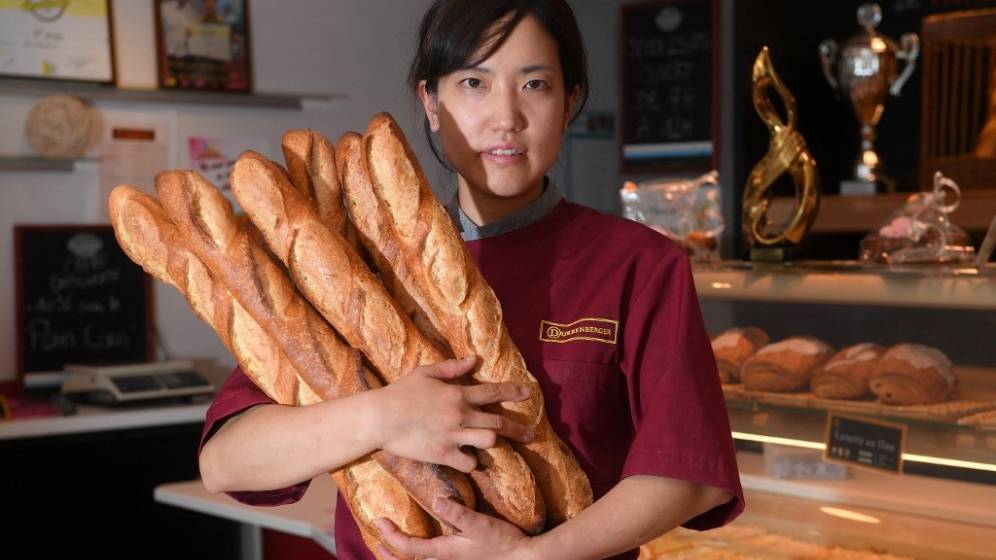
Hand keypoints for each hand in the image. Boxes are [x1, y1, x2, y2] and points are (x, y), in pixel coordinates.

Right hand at [375, 356, 533, 472]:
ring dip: (491, 441)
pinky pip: (469, 462)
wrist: (380, 417)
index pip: (493, 392)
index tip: (529, 393)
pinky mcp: (443, 454)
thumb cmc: (400, 392)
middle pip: (498, 422)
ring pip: (488, 440)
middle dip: (518, 429)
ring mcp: (453, 435)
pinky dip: (471, 462)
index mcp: (458, 394)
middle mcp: (460, 415)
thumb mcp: (426, 373)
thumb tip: (473, 359)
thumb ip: (452, 368)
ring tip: (491, 442)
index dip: (513, 392)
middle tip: (531, 434)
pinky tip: (467, 458)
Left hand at [376, 498, 535, 559]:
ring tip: (394, 546)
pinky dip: (421, 554)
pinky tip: (425, 544)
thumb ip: (457, 513)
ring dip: (404, 555)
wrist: (522, 559)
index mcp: (444, 552)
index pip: (410, 546)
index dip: (392, 535)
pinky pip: (433, 559)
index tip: (381, 521)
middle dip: (390, 554)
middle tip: (377, 543)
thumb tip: (436, 500)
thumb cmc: (502, 543)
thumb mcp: (480, 525)